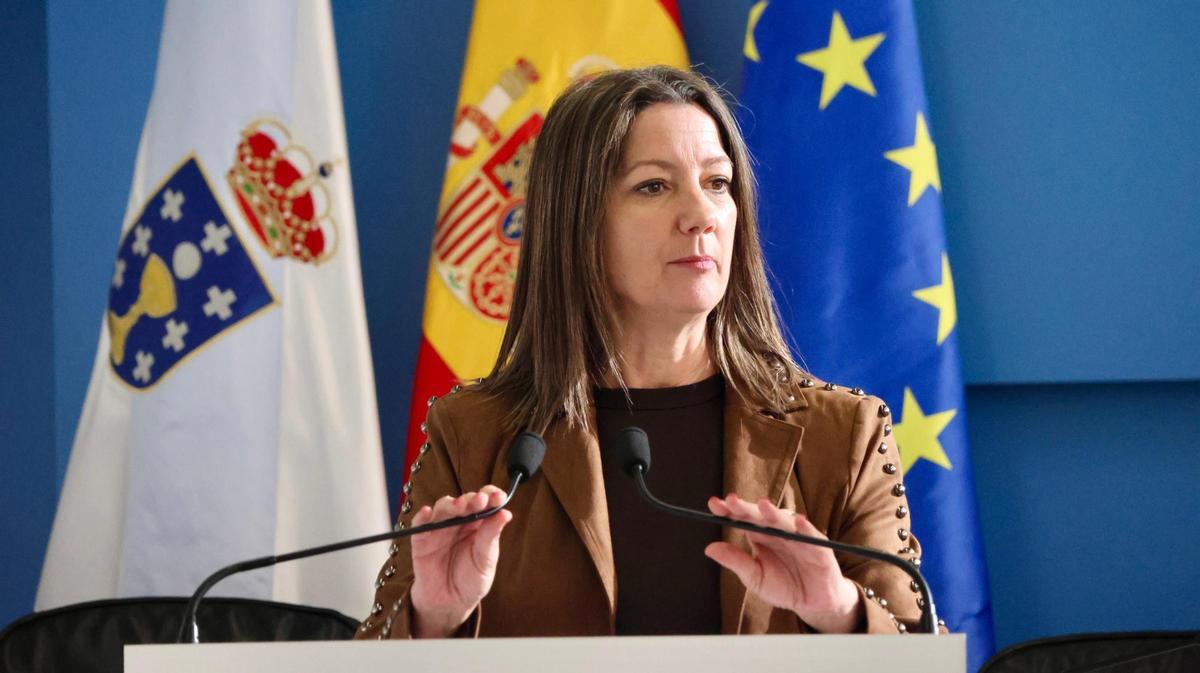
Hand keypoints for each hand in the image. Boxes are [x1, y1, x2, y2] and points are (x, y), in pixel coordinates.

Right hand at [409, 486, 512, 637]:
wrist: (449, 604)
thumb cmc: (470, 581)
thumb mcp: (486, 561)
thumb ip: (491, 537)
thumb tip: (506, 513)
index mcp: (479, 524)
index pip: (485, 502)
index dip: (491, 496)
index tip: (498, 497)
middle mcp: (459, 521)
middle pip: (465, 501)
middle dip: (473, 498)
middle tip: (480, 500)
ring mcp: (440, 528)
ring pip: (443, 508)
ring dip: (451, 504)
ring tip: (459, 505)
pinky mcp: (422, 540)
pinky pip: (419, 524)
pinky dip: (422, 516)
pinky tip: (427, 512)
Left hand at [704, 493, 861, 632]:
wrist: (812, 603)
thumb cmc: (783, 587)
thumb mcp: (755, 577)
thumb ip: (736, 561)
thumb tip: (709, 548)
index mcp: (760, 535)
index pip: (742, 518)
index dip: (729, 510)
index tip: (713, 504)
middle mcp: (778, 531)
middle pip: (760, 515)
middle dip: (745, 507)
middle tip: (730, 500)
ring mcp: (798, 536)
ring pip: (784, 521)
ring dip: (774, 512)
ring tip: (762, 505)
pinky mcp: (819, 547)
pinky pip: (812, 535)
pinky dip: (805, 527)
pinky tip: (798, 521)